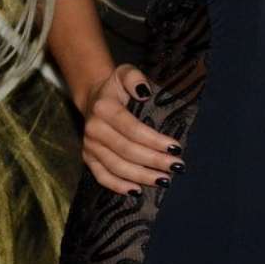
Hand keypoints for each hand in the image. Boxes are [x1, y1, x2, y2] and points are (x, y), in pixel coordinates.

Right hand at [81, 64, 183, 195]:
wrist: (93, 96)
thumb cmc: (116, 86)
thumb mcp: (125, 72)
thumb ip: (135, 78)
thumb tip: (145, 92)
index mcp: (104, 109)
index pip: (132, 129)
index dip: (154, 140)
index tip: (176, 147)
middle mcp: (94, 130)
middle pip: (127, 151)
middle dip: (154, 161)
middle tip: (177, 166)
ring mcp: (90, 146)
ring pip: (116, 167)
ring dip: (141, 176)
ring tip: (164, 180)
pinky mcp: (88, 158)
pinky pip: (101, 176)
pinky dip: (118, 186)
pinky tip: (137, 191)